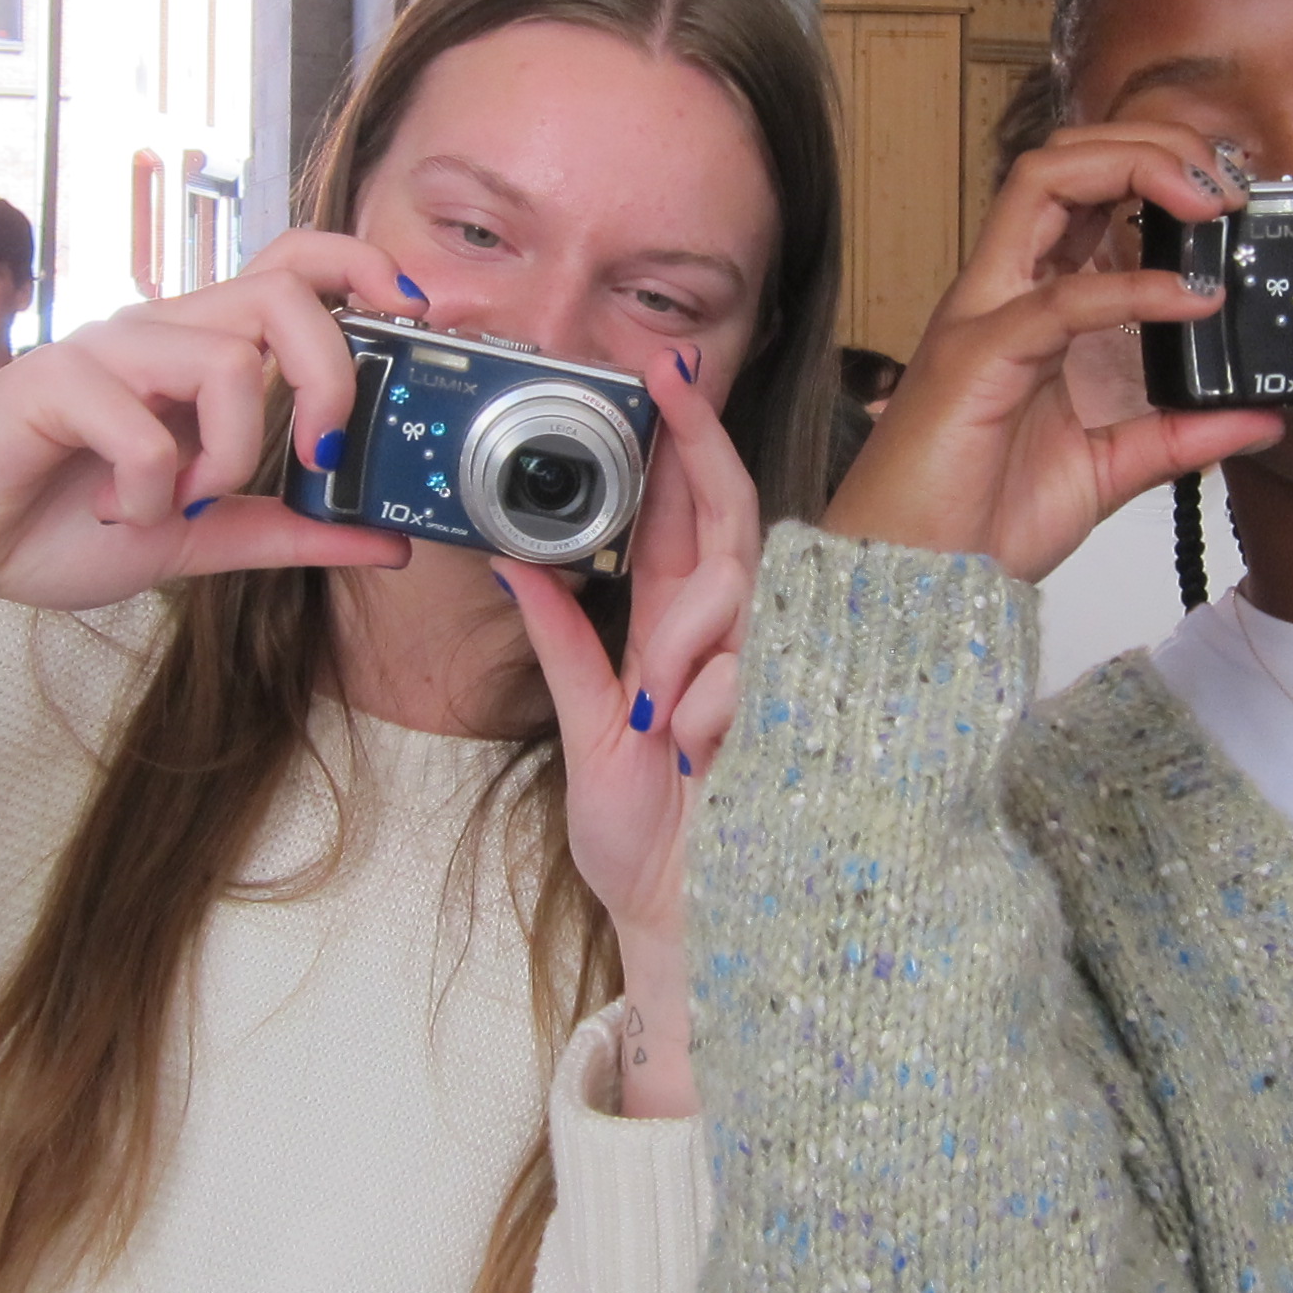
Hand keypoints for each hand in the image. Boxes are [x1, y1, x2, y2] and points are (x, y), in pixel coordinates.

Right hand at [0, 231, 419, 707]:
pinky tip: (122, 510)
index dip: (360, 269)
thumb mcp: (204, 540)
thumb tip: (390, 540)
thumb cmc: (62, 521)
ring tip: (188, 504)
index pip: (292, 268)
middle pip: (281, 294)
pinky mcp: (53, 383)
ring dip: (230, 454)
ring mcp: (107, 350)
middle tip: (320, 456)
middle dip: (328, 377)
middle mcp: (161, 334)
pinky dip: (153, 486)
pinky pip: (142, 424)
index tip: (413, 316)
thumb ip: (291, 532)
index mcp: (201, 353)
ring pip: (224, 359)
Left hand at [492, 359, 758, 1120]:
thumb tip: (513, 559)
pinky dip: (706, 710)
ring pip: (736, 592)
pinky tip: (689, 752)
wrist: (676, 918)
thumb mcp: (585, 721)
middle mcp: (721, 640)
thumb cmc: (644, 833)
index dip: (679, 440)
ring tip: (661, 709)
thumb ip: (561, 638)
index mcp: (673, 628)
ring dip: (693, 636)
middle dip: (700, 442)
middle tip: (668, 381)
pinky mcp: (778, 721)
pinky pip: (743, 677)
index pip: (686, 513)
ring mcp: (754, 676)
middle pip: (728, 516)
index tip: (655, 374)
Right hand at [827, 126, 1283, 579]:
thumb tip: (1261, 419)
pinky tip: (1189, 303)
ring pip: (1045, 182)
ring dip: (1135, 169)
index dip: (1157, 168)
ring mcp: (986, 316)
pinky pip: (1058, 299)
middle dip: (1152, 143)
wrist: (920, 583)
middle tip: (1227, 185)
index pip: (1086, 191)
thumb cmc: (983, 519)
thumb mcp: (1111, 469)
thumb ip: (1182, 437)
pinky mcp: (978, 359)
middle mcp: (1004, 293)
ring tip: (1208, 204)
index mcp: (1031, 306)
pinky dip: (1133, 288)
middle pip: (1065, 158)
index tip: (1230, 202)